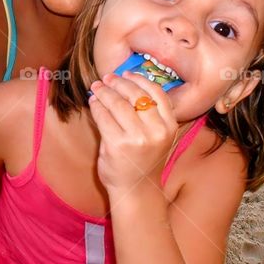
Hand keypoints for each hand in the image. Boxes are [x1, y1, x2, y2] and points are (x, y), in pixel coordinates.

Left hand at [88, 72, 177, 191]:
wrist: (136, 190)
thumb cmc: (144, 161)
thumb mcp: (157, 136)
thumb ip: (149, 114)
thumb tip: (127, 83)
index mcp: (170, 126)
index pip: (156, 93)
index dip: (140, 79)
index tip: (127, 73)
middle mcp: (156, 131)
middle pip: (135, 95)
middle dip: (119, 82)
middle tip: (107, 78)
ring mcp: (137, 139)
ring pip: (118, 104)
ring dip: (104, 92)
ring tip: (97, 87)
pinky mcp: (117, 145)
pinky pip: (103, 117)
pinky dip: (96, 106)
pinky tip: (93, 102)